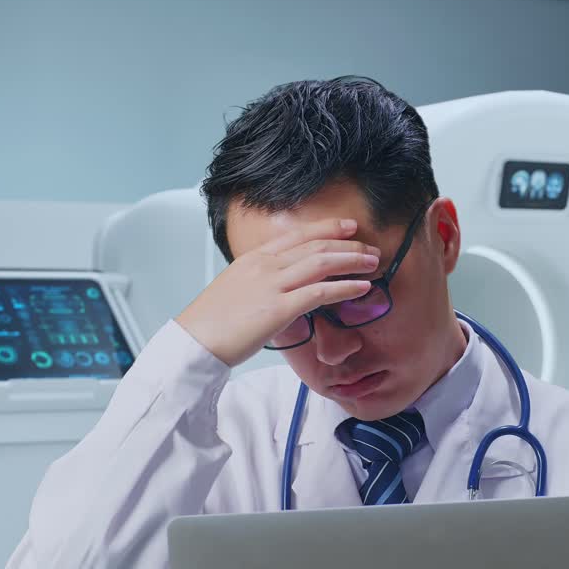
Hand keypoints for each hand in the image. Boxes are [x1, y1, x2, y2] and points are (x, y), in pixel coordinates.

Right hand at [175, 218, 379, 365]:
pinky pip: (320, 292)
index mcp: (254, 258)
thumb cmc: (213, 322)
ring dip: (353, 260)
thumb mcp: (236, 289)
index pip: (297, 235)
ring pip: (322, 263)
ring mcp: (272, 284)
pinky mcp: (279, 308)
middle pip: (316, 245)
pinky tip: (361, 287)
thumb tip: (282, 286)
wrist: (194, 342)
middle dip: (349, 244)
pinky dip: (345, 287)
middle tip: (371, 247)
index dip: (327, 228)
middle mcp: (265, 265)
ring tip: (374, 263)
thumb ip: (260, 281)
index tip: (348, 227)